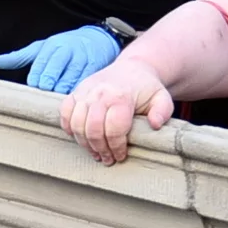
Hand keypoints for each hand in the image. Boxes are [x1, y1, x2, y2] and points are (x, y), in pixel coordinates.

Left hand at [0, 24, 120, 93]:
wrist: (98, 39)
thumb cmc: (64, 46)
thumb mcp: (41, 47)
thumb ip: (20, 57)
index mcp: (51, 46)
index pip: (38, 67)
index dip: (36, 80)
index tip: (35, 87)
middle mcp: (66, 51)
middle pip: (52, 75)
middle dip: (47, 86)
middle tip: (46, 93)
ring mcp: (81, 60)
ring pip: (67, 82)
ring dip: (60, 92)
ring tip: (57, 99)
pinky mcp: (94, 69)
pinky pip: (83, 85)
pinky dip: (76, 93)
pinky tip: (72, 98)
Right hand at [60, 54, 174, 164]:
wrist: (132, 69)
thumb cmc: (146, 88)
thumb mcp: (162, 98)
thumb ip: (163, 111)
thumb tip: (155, 124)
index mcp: (121, 96)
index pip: (113, 129)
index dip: (116, 147)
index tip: (121, 156)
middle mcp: (100, 93)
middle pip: (93, 129)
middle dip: (100, 149)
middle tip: (108, 159)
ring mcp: (85, 91)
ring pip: (76, 124)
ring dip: (84, 143)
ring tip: (95, 152)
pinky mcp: (76, 92)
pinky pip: (64, 112)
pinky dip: (69, 127)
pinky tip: (79, 137)